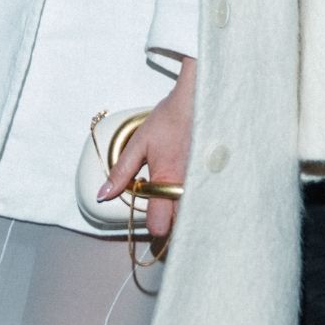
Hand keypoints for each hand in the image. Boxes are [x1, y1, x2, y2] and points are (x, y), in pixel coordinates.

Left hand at [98, 58, 195, 243]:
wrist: (200, 98)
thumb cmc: (171, 118)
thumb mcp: (139, 142)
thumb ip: (121, 172)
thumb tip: (103, 194)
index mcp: (167, 180)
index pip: (159, 224)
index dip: (153, 224)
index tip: (152, 215)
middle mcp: (189, 187)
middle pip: (181, 226)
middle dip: (173, 222)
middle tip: (167, 207)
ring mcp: (207, 184)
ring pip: (197, 215)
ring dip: (188, 212)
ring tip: (182, 198)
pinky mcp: (220, 179)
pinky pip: (211, 202)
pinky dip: (204, 202)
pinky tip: (198, 191)